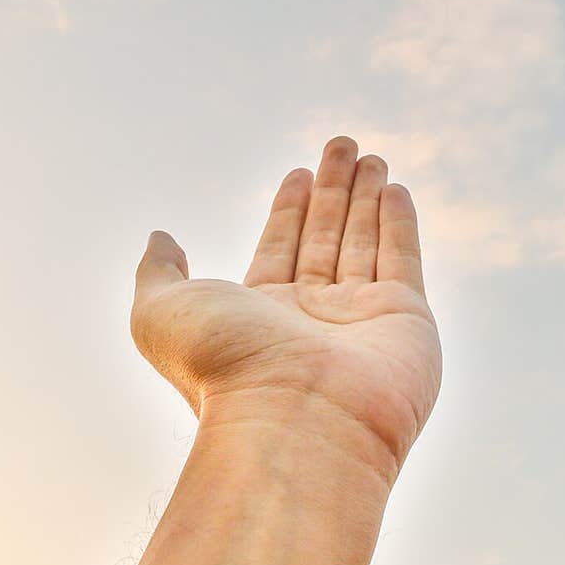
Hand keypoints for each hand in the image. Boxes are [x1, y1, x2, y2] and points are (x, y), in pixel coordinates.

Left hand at [131, 137, 441, 479]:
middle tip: (341, 143)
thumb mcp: (160, 312)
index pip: (278, 250)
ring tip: (369, 154)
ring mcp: (362, 321)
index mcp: (260, 318)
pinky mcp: (407, 320)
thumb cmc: (223, 371)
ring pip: (364, 242)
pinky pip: (403, 260)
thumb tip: (161, 237)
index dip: (288, 210)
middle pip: (325, 239)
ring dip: (367, 196)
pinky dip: (400, 223)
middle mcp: (312, 320)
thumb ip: (157, 271)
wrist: (295, 421)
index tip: (298, 172)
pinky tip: (395, 188)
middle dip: (333, 191)